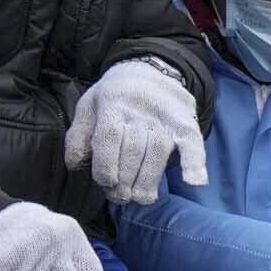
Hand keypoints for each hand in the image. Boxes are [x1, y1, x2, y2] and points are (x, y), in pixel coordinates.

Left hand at [64, 57, 207, 206]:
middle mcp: (139, 111)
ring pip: (157, 154)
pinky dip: (195, 163)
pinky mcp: (185, 124)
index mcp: (112, 105)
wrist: (148, 72)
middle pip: (133, 151)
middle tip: (120, 197)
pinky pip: (192, 144)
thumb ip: (78, 135)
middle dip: (125, 180)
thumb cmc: (114, 98)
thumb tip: (75, 164)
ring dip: (149, 181)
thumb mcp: (89, 107)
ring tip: (141, 198)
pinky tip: (194, 182)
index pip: (109, 139)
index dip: (107, 166)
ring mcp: (164, 119)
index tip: (106, 183)